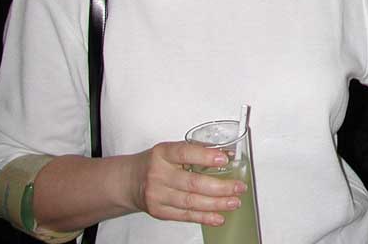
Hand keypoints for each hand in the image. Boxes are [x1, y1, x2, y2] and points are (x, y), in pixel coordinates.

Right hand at [127, 141, 245, 226]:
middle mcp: (158, 174)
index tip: (225, 159)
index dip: (205, 156)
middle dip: (220, 187)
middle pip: (192, 183)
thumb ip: (197, 150)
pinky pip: (185, 215)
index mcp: (163, 153)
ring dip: (216, 204)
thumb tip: (229, 154)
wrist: (129, 181)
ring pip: (190, 202)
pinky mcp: (159, 211)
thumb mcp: (171, 150)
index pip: (185, 153)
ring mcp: (157, 195)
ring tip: (234, 202)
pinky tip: (218, 217)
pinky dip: (204, 217)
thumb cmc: (156, 163)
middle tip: (238, 187)